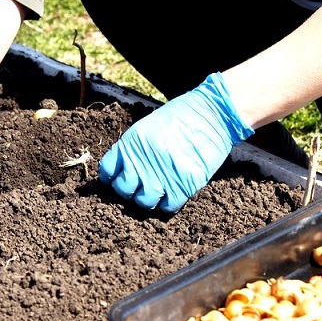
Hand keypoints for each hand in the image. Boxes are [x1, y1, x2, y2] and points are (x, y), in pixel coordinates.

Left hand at [98, 72, 254, 212]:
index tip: (117, 179)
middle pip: (123, 190)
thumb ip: (133, 148)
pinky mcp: (184, 185)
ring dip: (149, 199)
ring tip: (157, 191)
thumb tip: (123, 169)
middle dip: (129, 191)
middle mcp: (143, 161)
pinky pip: (168, 206)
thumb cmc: (182, 116)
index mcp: (131, 143)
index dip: (111, 177)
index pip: (107, 170)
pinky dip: (168, 204)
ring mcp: (163, 175)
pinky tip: (173, 194)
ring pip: (144, 201)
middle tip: (138, 187)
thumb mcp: (148, 126)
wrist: (213, 113)